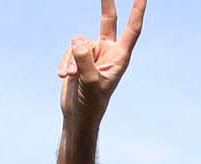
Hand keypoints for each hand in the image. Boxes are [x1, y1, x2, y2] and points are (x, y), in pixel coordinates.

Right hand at [58, 0, 145, 119]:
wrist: (79, 116)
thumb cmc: (91, 103)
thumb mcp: (89, 82)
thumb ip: (84, 58)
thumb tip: (78, 38)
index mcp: (119, 58)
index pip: (131, 31)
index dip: (136, 13)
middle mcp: (108, 52)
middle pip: (108, 20)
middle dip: (107, 3)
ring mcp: (93, 53)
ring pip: (78, 43)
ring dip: (72, 61)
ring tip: (73, 78)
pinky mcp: (79, 57)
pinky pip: (69, 51)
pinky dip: (65, 62)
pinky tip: (64, 76)